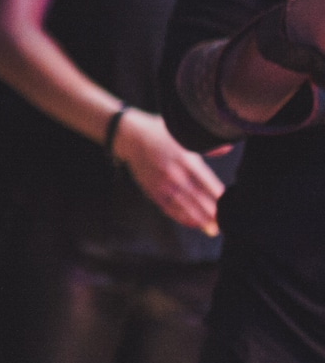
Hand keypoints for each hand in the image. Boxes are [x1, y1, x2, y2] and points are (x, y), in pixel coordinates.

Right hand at [114, 107, 223, 235]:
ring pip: (184, 207)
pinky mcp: (152, 190)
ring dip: (199, 220)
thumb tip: (227, 147)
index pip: (208, 184)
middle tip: (226, 224)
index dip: (221, 197)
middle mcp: (174, 175)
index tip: (232, 206)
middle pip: (198, 199)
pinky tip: (193, 223)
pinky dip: (182, 218)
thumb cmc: (160, 133)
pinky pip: (169, 208)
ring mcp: (162, 185)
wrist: (129, 136)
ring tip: (212, 229)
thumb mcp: (183, 133)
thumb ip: (207, 145)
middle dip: (212, 214)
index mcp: (185, 160)